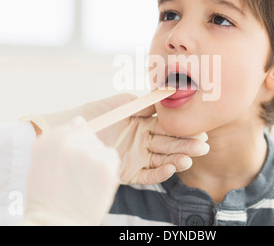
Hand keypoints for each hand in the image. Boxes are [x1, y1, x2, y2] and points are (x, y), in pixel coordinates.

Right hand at [23, 117, 119, 225]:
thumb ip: (59, 136)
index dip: (75, 144)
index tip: (70, 161)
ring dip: (97, 160)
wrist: (56, 222)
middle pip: (90, 136)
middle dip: (86, 151)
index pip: (76, 126)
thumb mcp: (41, 160)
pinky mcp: (106, 164)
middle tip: (76, 174)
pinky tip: (95, 182)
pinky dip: (107, 168)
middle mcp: (69, 142)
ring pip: (100, 147)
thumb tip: (81, 121)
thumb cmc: (47, 194)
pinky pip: (111, 157)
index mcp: (50, 140)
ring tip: (84, 181)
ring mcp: (89, 152)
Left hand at [24, 93, 208, 184]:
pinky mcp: (128, 172)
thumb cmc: (94, 113)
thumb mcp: (119, 104)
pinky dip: (159, 173)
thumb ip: (141, 104)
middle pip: (169, 144)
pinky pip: (147, 174)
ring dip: (177, 159)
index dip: (184, 129)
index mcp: (144, 124)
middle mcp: (144, 141)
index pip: (169, 127)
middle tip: (203, 146)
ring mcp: (137, 157)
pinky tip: (170, 168)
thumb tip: (164, 98)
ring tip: (189, 159)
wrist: (70, 132)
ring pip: (162, 160)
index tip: (199, 129)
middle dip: (186, 145)